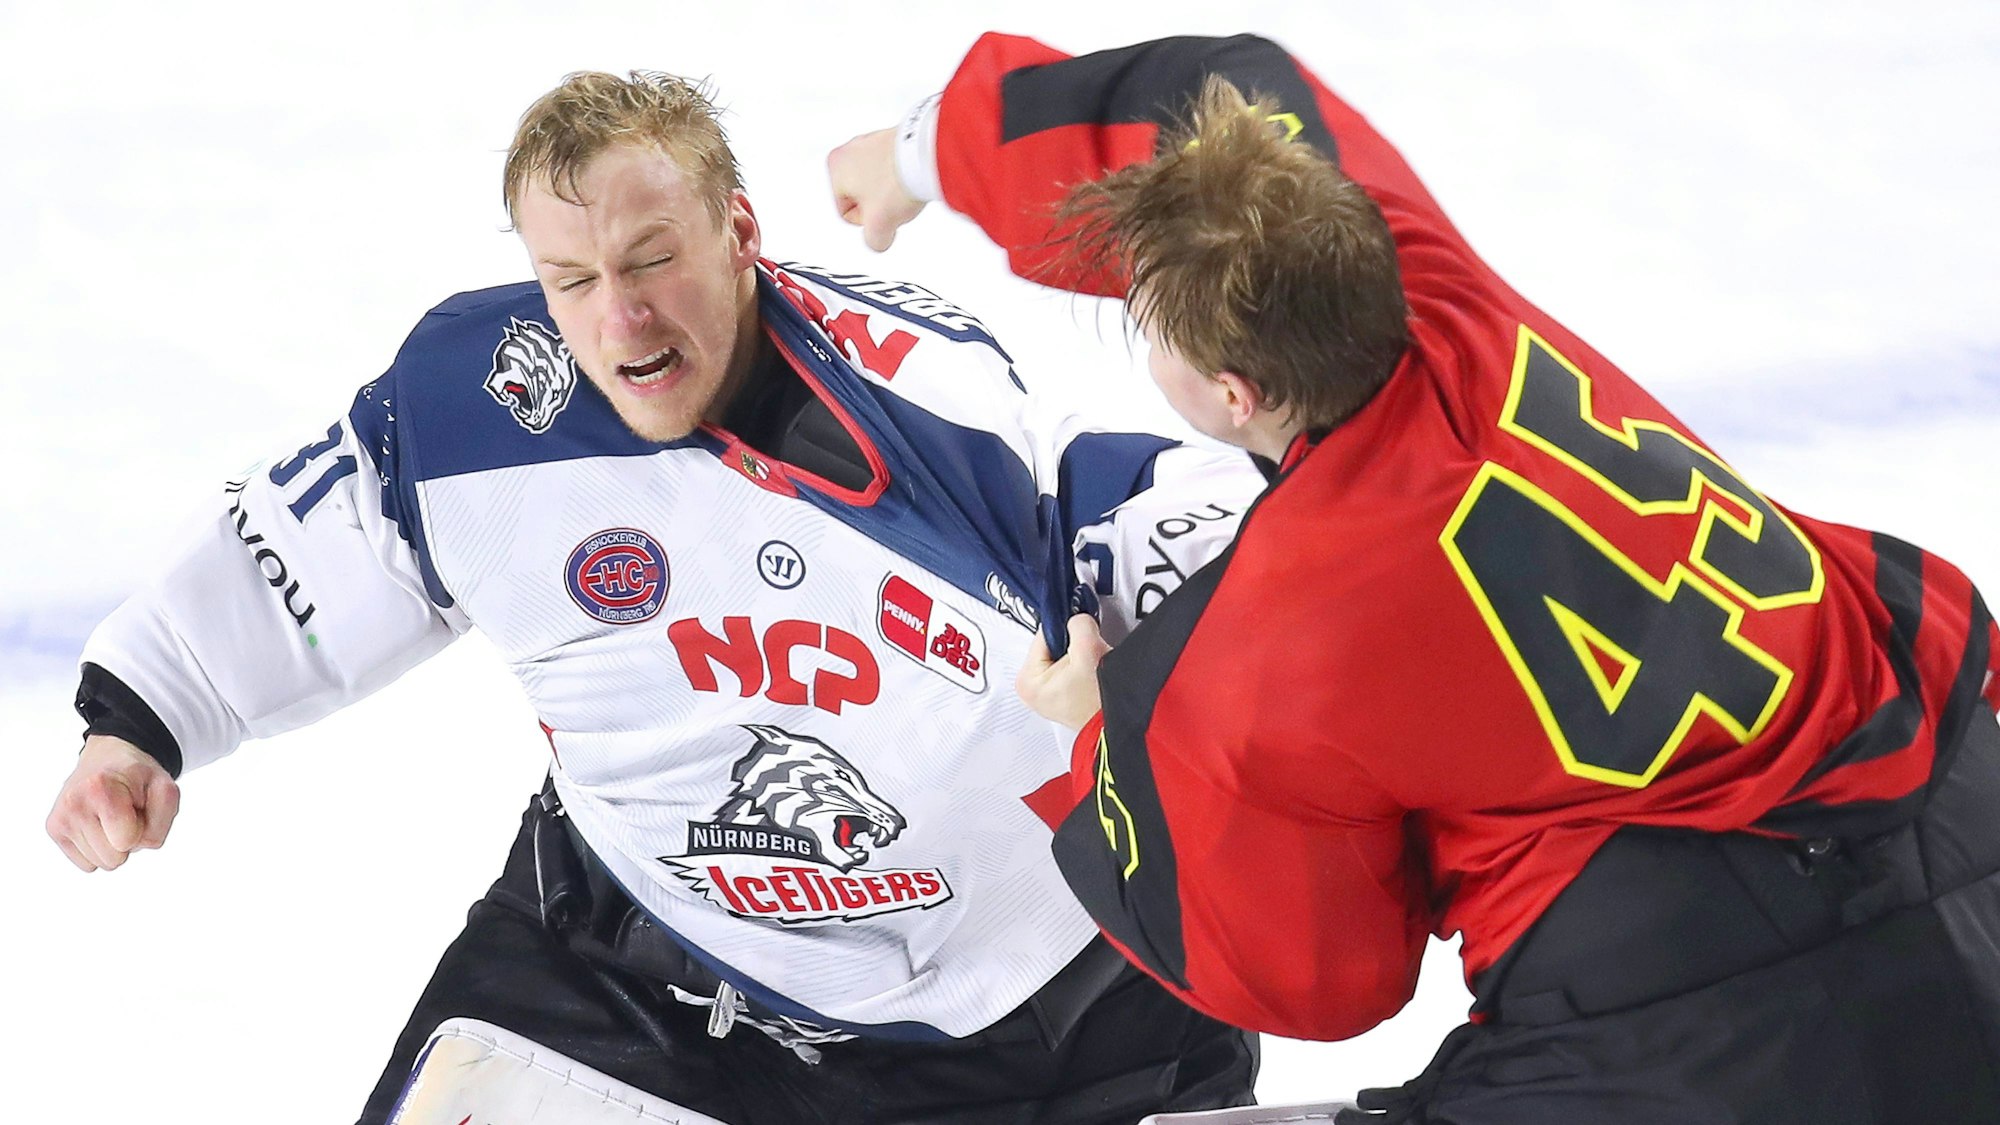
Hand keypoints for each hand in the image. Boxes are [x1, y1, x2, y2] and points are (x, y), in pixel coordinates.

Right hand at [47, 734, 180, 871]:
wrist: (108, 758)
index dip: (142, 828)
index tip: (136, 806)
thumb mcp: (165, 790)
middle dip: (128, 840)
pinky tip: (99, 823)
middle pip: (114, 858)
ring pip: (100, 864)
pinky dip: (98, 849)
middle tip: (125, 812)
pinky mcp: (54, 830)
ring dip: (113, 844)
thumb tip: (129, 847)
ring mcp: (60, 818)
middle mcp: (73, 803)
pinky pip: (87, 864)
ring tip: (112, 816)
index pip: (127, 841)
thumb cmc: (138, 776)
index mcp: (99, 788)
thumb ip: (160, 824)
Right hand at [827, 127, 926, 251]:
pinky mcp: (894, 139)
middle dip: (881, 205)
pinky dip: (904, 176)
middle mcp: (850, 148)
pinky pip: (895, 169)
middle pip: (863, 196)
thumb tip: (879, 240)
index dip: (868, 221)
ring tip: (906, 188)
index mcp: (835, 166)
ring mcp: (873, 140)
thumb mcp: (879, 227)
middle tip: (895, 200)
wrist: (930, 154)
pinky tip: (914, 177)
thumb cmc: (898, 182)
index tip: (883, 212)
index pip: (846, 212)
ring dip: (893, 191)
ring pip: (880, 183)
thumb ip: (873, 241)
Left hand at [1016, 614, 1110, 730]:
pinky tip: (1090, 677)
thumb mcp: (1089, 649)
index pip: (1045, 633)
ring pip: (1062, 654)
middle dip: (1073, 645)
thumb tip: (1077, 619)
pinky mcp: (1059, 696)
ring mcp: (1044, 695)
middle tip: (1089, 660)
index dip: (1069, 632)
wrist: (1121, 722)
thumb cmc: (1101, 702)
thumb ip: (1078, 623)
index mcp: (1026, 681)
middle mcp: (1030, 690)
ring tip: (1091, 671)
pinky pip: (1068, 667)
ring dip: (1079, 656)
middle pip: (1052, 644)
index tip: (1082, 640)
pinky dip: (1081, 666)